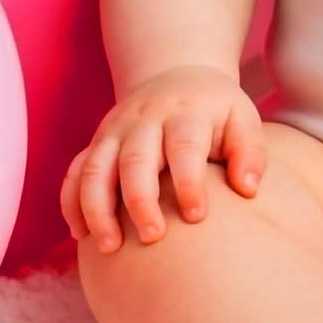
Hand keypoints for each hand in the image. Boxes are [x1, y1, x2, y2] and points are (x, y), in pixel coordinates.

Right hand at [60, 66, 265, 253]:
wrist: (177, 74)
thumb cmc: (216, 110)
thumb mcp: (243, 118)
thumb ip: (251, 152)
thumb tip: (247, 190)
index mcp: (185, 114)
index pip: (184, 148)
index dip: (189, 182)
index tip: (197, 217)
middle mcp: (145, 121)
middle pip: (134, 160)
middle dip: (140, 201)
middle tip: (153, 237)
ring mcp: (115, 131)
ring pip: (94, 169)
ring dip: (97, 209)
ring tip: (110, 248)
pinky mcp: (97, 143)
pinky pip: (74, 172)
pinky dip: (72, 203)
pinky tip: (81, 235)